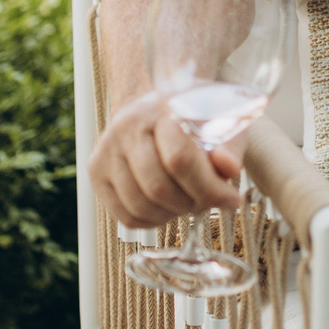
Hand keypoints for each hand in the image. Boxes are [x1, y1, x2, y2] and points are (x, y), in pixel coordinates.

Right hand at [88, 88, 246, 228]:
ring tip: (189, 203)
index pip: (180, 158)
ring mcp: (107, 149)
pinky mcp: (96, 170)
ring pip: (140, 204)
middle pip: (158, 186)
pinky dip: (152, 221)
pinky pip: (124, 214)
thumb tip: (230, 168)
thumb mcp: (222, 120)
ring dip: (173, 215)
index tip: (232, 199)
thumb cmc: (194, 116)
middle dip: (192, 204)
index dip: (209, 187)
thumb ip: (229, 145)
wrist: (155, 106)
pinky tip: (168, 208)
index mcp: (161, 108)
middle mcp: (127, 127)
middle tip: (209, 202)